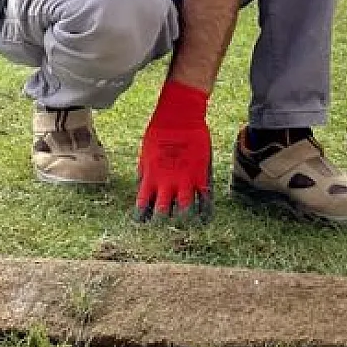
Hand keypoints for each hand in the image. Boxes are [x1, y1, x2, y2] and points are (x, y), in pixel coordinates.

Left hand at [135, 80, 212, 222]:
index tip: (142, 225)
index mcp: (150, 178)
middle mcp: (167, 183)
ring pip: (184, 211)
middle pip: (163, 214)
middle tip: (164, 230)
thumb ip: (144, 174)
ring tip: (185, 227)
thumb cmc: (159, 132)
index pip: (143, 206)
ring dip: (184, 222)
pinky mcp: (201, 176)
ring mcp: (185, 181)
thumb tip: (141, 188)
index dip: (142, 219)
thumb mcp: (145, 155)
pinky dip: (204, 214)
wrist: (179, 116)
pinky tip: (204, 220)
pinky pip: (205, 201)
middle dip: (163, 224)